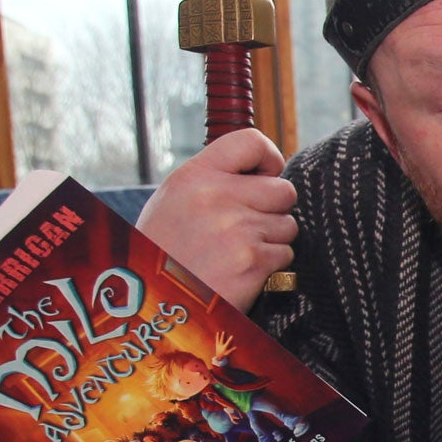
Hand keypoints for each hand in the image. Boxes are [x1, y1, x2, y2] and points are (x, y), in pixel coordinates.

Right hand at [136, 129, 296, 310]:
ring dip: (272, 240)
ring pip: (287, 225)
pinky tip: (241, 271)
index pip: (251, 141)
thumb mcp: (174, 201)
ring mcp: (237, 230)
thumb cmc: (163, 252)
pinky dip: (270, 266)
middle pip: (283, 190)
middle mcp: (217, 197)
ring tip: (237, 252)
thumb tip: (262, 173)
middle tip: (250, 225)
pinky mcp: (252, 262)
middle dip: (275, 209)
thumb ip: (213, 181)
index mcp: (195, 176)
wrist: (153, 300)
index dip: (270, 158)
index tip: (267, 174)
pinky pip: (284, 255)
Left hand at [211, 330, 235, 364]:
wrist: (218, 356)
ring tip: (219, 332)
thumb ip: (232, 349)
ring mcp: (218, 345)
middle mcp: (221, 346)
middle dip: (223, 336)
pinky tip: (217, 333)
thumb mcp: (228, 353)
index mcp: (224, 347)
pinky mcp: (216, 344)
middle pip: (222, 340)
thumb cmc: (224, 354)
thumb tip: (236, 347)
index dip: (230, 339)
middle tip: (224, 332)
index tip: (232, 336)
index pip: (228, 343)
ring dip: (219, 335)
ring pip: (218, 339)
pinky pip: (217, 339)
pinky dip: (217, 336)